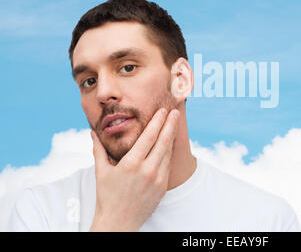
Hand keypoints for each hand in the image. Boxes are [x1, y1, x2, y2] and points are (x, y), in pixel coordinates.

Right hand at [89, 108, 179, 231]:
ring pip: (168, 153)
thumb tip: (92, 132)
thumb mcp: (101, 171)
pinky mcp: (163, 187)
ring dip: (171, 137)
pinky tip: (169, 144)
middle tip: (175, 112)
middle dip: (170, 124)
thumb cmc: (107, 196)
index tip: (163, 111)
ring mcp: (157, 179)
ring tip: (173, 124)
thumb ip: (98, 149)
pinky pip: (168, 165)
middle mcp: (147, 170)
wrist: (118, 222)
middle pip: (164, 141)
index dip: (158, 121)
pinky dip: (169, 153)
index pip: (149, 136)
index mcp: (132, 164)